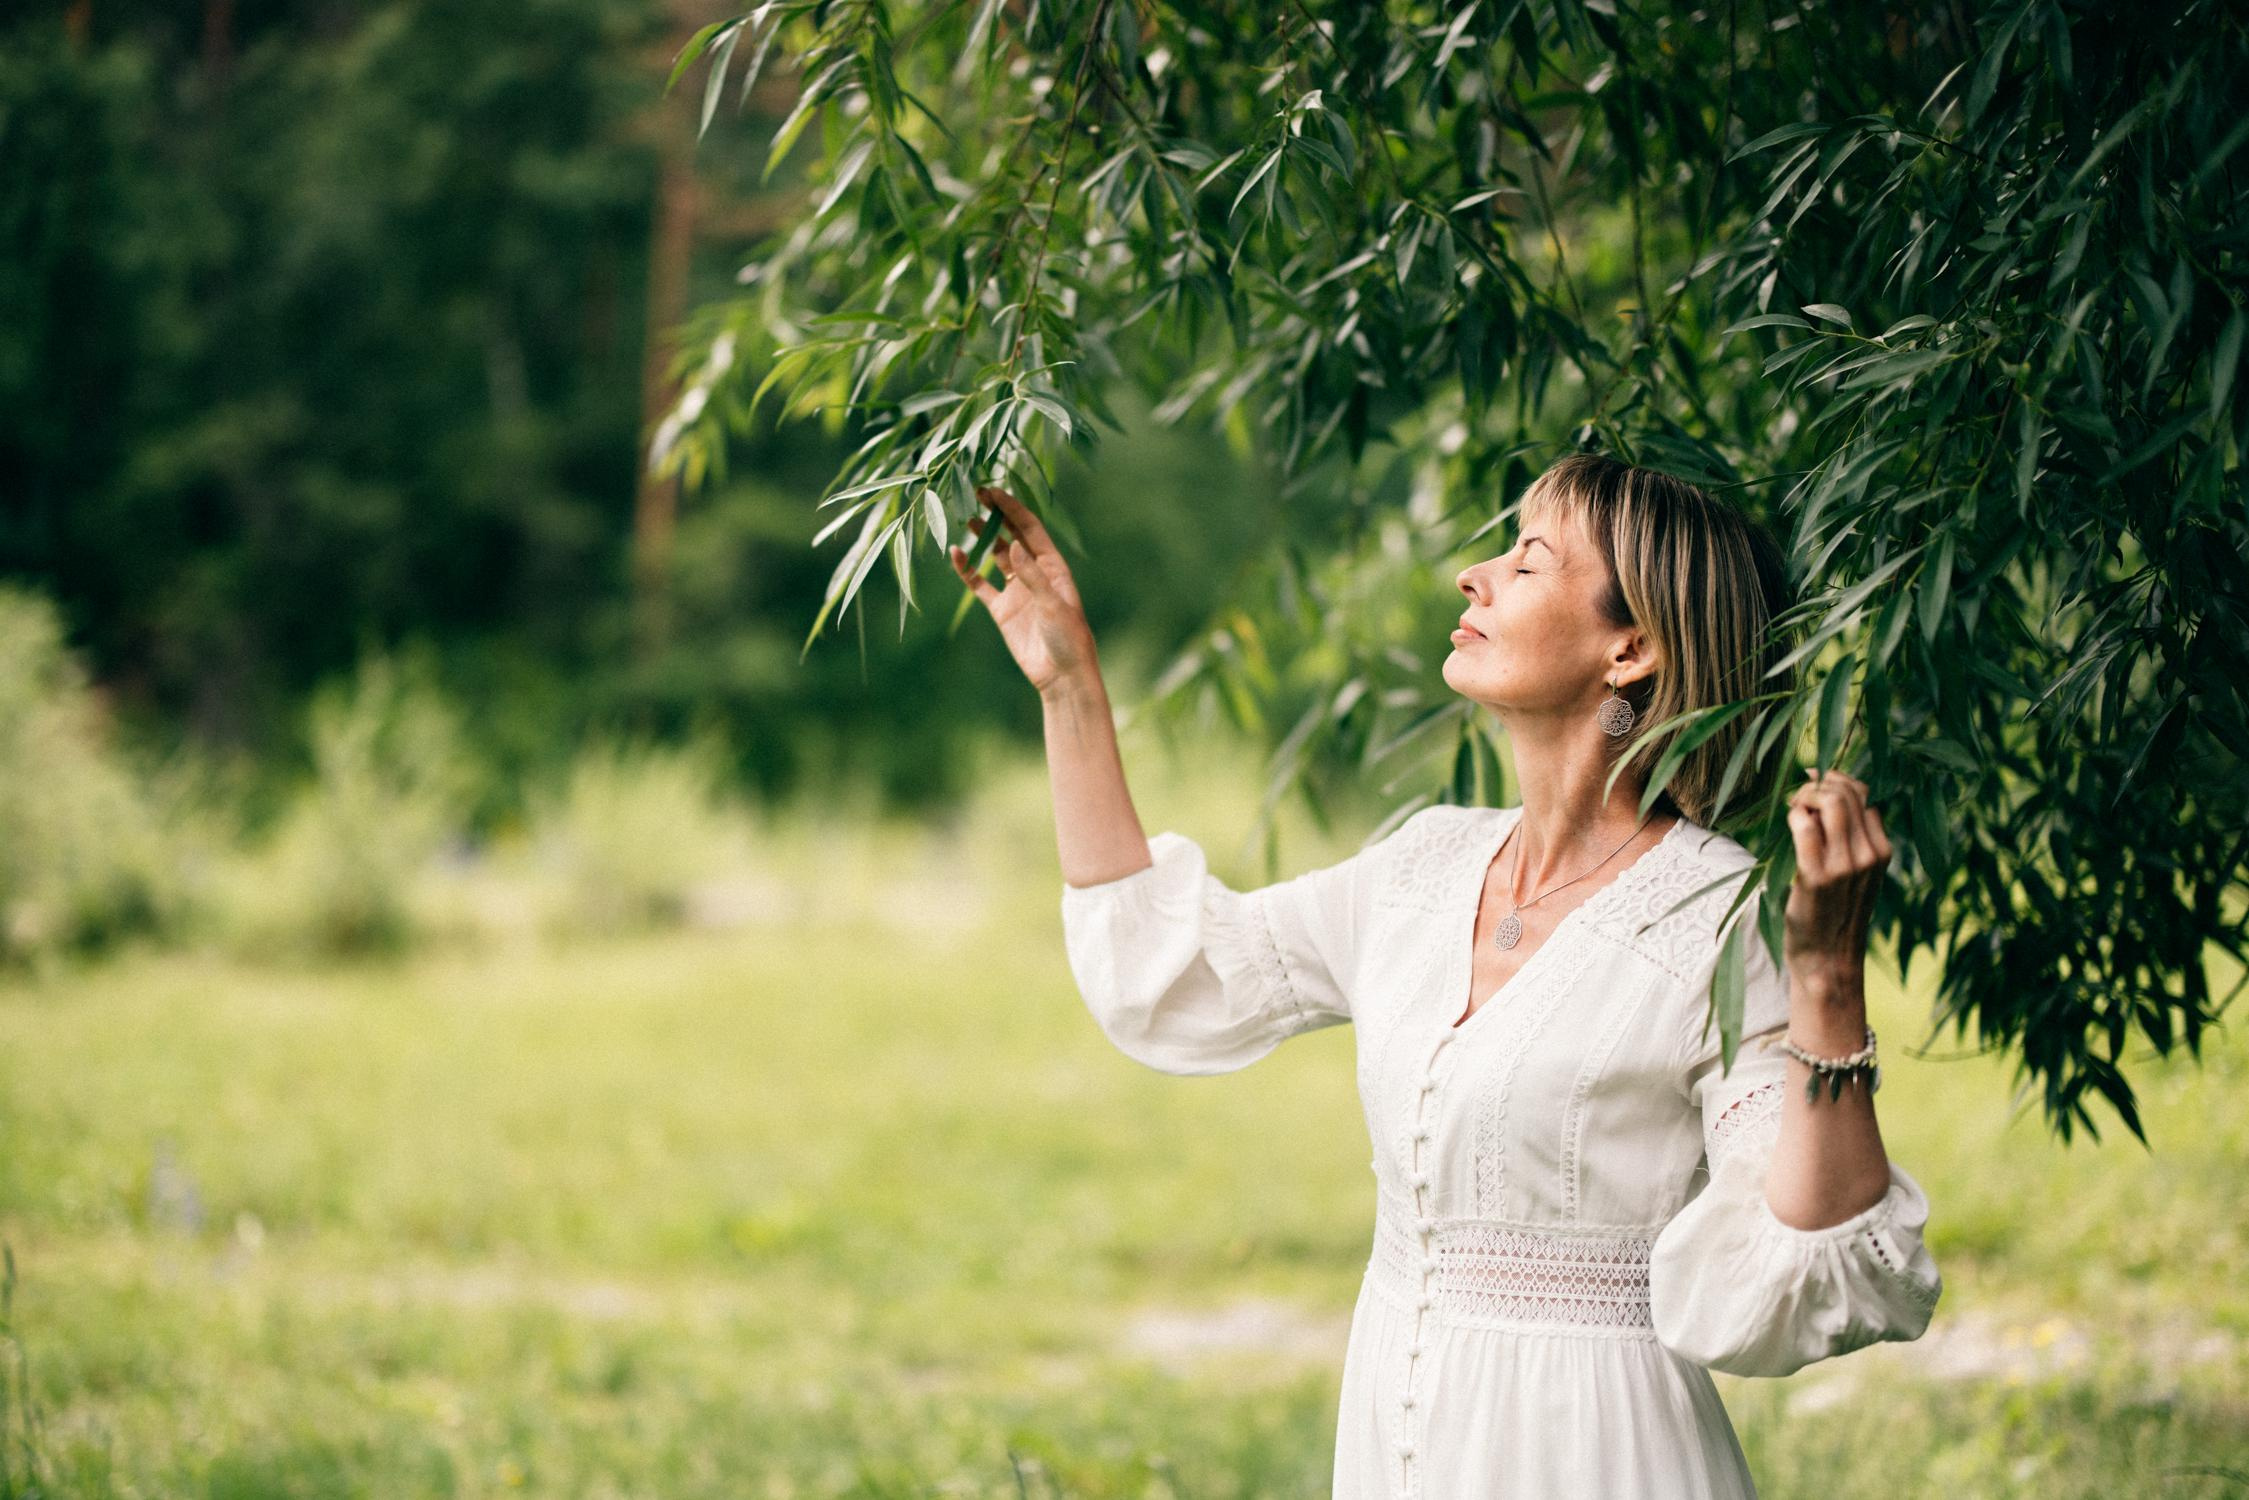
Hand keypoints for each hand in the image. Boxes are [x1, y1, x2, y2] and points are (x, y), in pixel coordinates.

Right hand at [948, 486, 1097, 696]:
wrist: (1061, 675)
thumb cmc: (1067, 638)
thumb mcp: (1053, 604)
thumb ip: (1032, 576)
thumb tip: (1014, 546)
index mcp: (1053, 566)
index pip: (1030, 528)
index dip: (1012, 509)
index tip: (992, 491)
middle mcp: (1034, 573)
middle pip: (1012, 535)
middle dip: (996, 515)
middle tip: (976, 493)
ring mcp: (1017, 590)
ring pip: (995, 555)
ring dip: (982, 537)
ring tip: (965, 517)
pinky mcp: (1002, 609)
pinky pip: (980, 584)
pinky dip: (967, 570)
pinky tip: (956, 555)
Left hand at [1782, 768, 1892, 1000]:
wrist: (1828, 959)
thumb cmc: (1834, 912)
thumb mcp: (1857, 873)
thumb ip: (1851, 838)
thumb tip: (1829, 794)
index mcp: (1881, 850)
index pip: (1863, 794)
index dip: (1835, 783)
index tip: (1812, 788)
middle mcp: (1868, 854)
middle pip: (1847, 792)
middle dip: (1817, 783)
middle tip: (1797, 795)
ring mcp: (1844, 865)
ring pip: (1829, 801)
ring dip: (1804, 795)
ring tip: (1793, 806)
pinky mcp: (1815, 876)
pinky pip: (1804, 826)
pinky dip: (1793, 814)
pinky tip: (1788, 822)